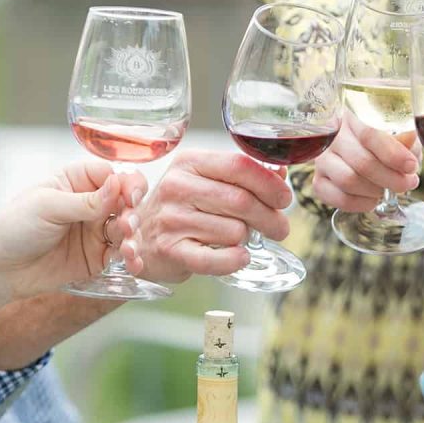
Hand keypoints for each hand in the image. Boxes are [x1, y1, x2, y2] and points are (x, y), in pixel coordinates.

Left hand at [0, 160, 146, 296]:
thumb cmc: (15, 227)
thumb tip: (117, 184)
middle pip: (127, 201)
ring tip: (127, 250)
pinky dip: (132, 257)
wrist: (0, 268)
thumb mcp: (47, 207)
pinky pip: (122, 254)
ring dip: (133, 236)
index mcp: (78, 181)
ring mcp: (96, 230)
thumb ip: (84, 201)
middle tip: (126, 226)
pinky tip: (133, 263)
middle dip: (132, 212)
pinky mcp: (98, 256)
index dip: (127, 184)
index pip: (113, 174)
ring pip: (128, 228)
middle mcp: (91, 203)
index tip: (129, 198)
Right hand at [136, 150, 290, 281]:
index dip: (270, 183)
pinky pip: (216, 259)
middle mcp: (177, 186)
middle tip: (280, 228)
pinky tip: (239, 256)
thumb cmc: (180, 208)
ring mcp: (172, 219)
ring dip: (247, 238)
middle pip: (241, 200)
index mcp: (189, 162)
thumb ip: (241, 175)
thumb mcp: (204, 180)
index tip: (284, 198)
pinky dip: (235, 260)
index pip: (239, 165)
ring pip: (234, 230)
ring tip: (239, 239)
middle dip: (270, 217)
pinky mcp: (170, 250)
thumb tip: (281, 173)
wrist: (140, 237)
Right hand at [312, 110, 420, 210]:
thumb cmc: (381, 143)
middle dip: (390, 178)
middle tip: (407, 183)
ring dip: (376, 191)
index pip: (370, 134)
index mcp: (352, 118)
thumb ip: (404, 139)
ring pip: (349, 181)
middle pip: (362, 162)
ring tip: (388, 190)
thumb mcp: (397, 135)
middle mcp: (332, 138)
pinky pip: (340, 198)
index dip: (393, 153)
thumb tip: (410, 140)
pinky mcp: (318, 182)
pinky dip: (362, 204)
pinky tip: (372, 199)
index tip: (411, 166)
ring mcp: (322, 161)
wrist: (359, 155)